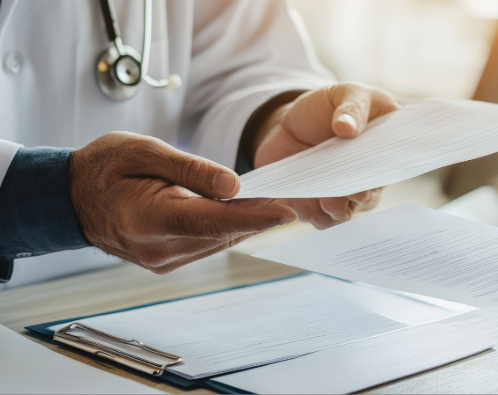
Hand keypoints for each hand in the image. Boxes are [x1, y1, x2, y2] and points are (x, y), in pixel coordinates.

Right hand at [69, 132, 295, 273]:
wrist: (69, 198)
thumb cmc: (103, 168)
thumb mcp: (143, 151)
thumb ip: (190, 168)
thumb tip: (234, 184)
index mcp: (150, 220)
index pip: (214, 222)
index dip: (254, 217)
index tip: (286, 211)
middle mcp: (158, 249)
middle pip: (222, 233)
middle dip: (256, 214)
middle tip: (281, 192)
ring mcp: (162, 261)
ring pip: (219, 241)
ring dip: (243, 221)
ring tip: (261, 197)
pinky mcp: (167, 262)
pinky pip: (207, 244)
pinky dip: (224, 226)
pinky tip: (233, 208)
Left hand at [252, 83, 399, 228]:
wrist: (291, 122)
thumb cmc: (329, 106)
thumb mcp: (345, 94)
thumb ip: (351, 108)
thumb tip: (346, 128)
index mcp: (384, 151)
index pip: (391, 168)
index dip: (383, 173)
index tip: (373, 174)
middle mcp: (368, 179)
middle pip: (370, 196)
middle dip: (361, 195)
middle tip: (353, 191)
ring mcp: (343, 195)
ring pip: (347, 213)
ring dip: (338, 211)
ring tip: (328, 202)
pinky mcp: (318, 205)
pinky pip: (322, 220)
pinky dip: (315, 216)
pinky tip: (306, 206)